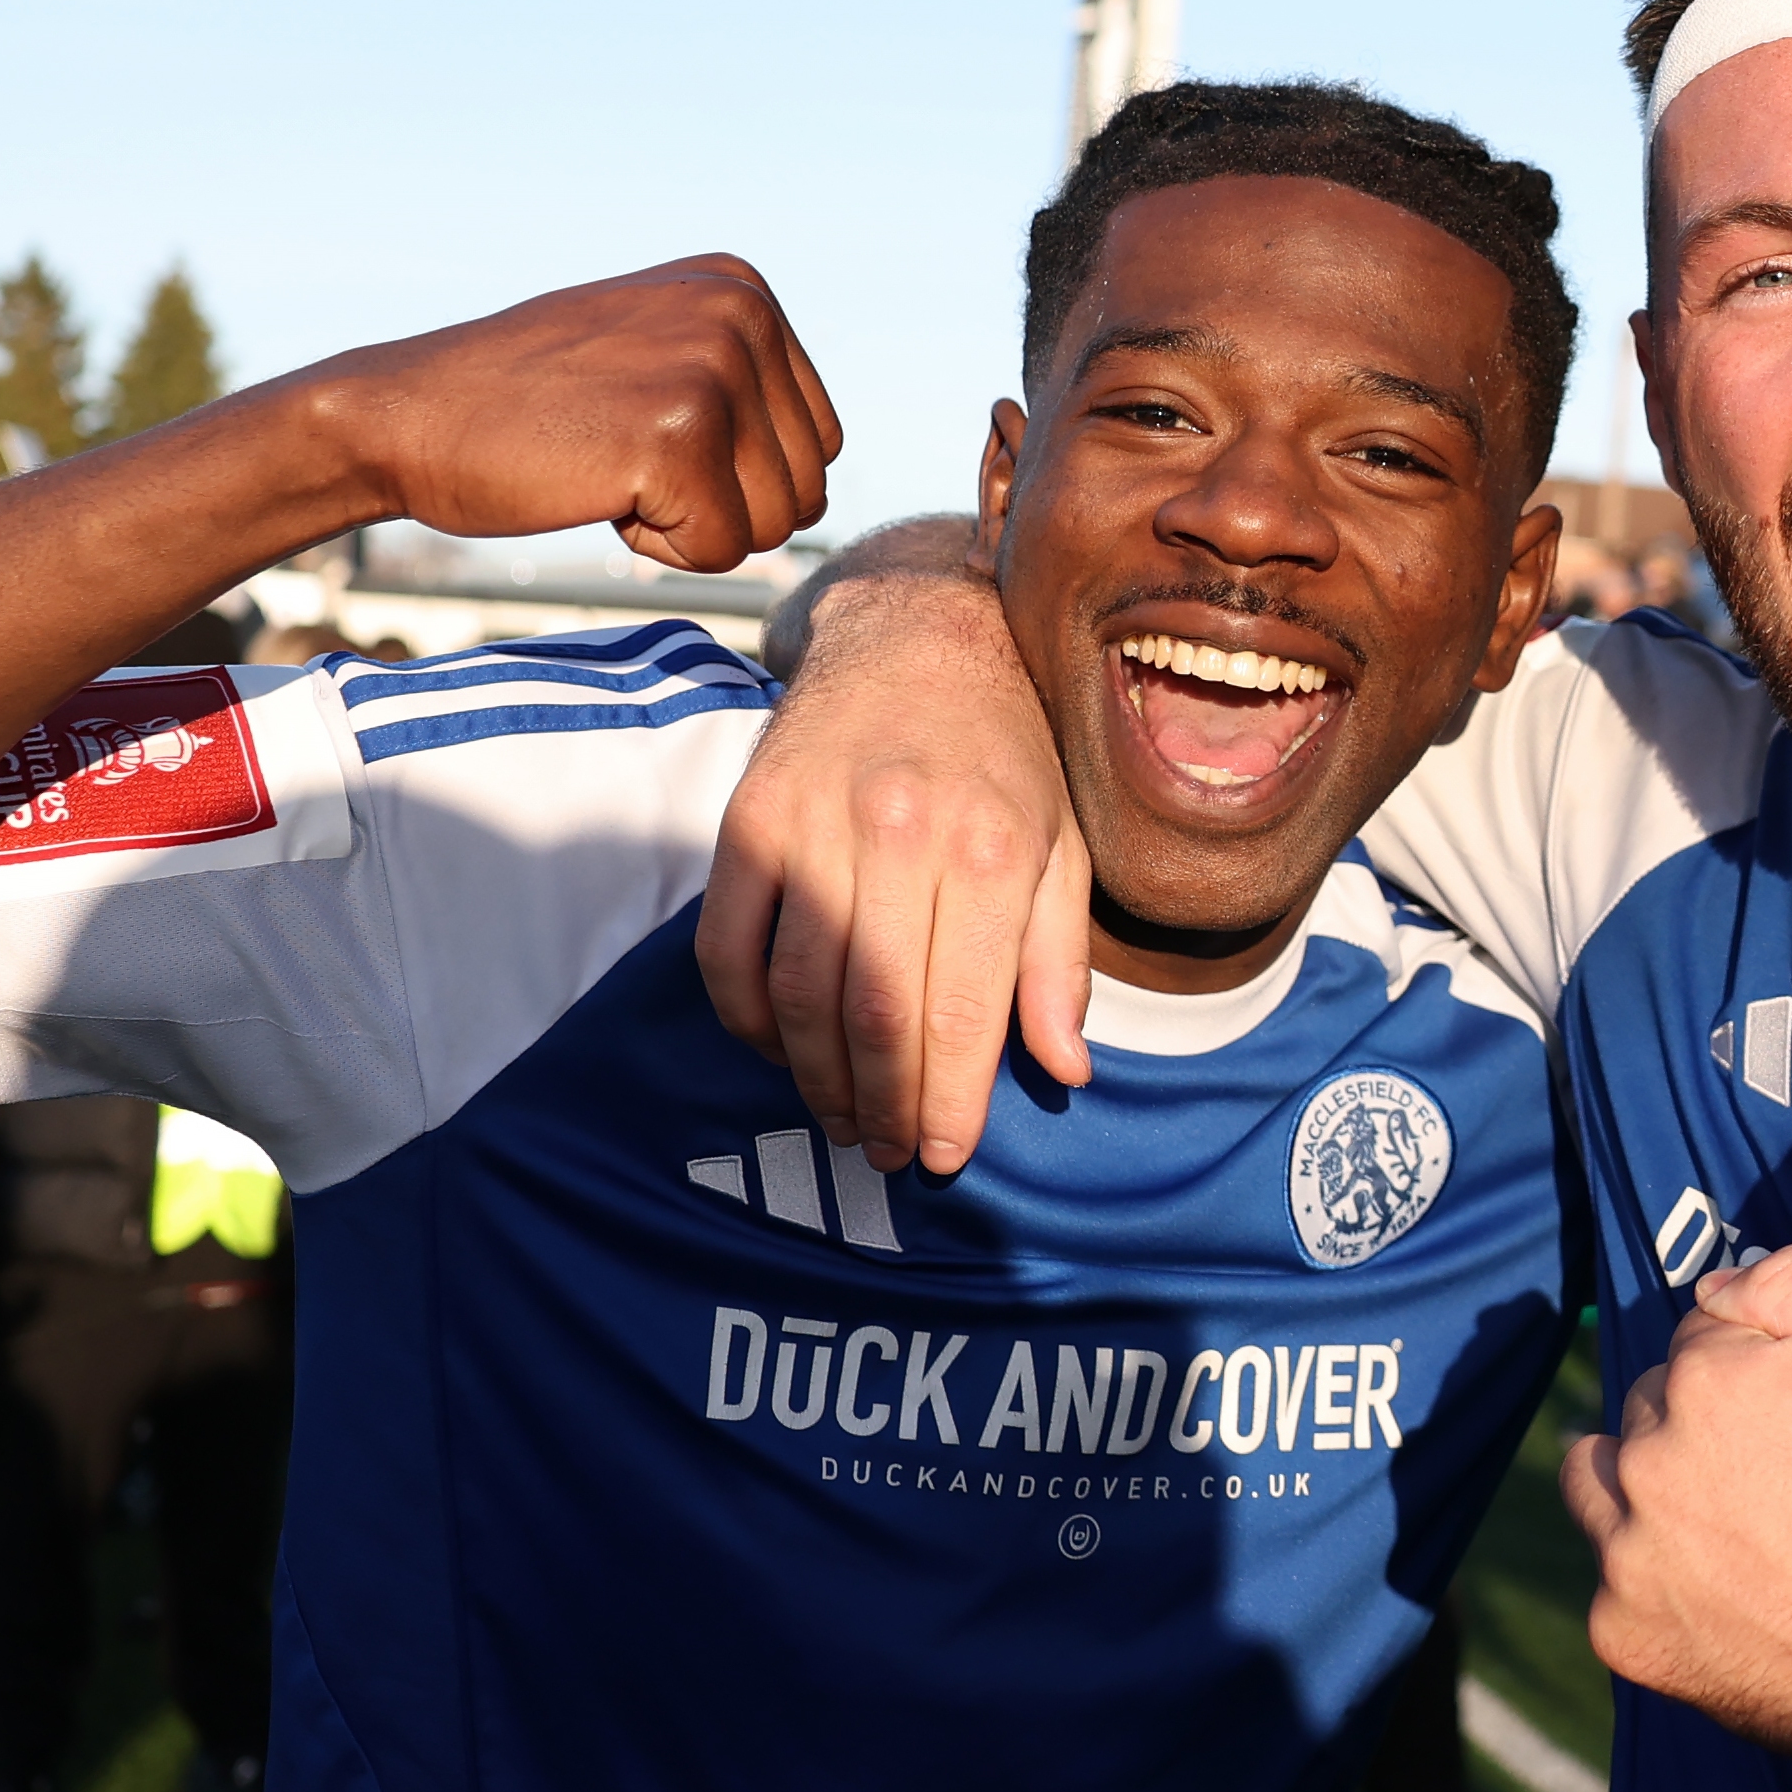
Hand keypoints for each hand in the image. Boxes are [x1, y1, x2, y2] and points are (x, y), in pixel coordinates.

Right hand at [319, 257, 841, 571]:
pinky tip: (593, 489)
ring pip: (773, 525)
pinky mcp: (678, 438)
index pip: (819, 441)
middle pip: (807, 487)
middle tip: (619, 454)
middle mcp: (740, 313)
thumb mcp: (654, 349)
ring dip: (690, 525)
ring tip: (607, 465)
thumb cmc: (528, 405)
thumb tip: (826, 464)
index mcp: (743, 287)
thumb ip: (741, 379)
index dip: (733, 472)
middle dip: (719, 504)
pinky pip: (722, 551)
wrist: (406, 416)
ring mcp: (711, 370)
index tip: (640, 429)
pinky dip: (657, 548)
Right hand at [696, 537, 1097, 1162]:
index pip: (960, 1013)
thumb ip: (1058, 962)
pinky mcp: (747, 819)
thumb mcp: (1063, 846)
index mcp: (990, 850)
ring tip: (841, 1115)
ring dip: (814, 1076)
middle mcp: (900, 836)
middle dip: (881, 1106)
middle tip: (886, 1154)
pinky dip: (746, 1018)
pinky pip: (726, 950)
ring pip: (797, 993)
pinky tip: (780, 1047)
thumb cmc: (1007, 753)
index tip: (943, 1158)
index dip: (948, 1103)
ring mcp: (814, 825)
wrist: (919, 634)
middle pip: (875, 1015)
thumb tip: (1065, 1069)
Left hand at [1562, 1247, 1791, 1769]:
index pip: (1701, 1339)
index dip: (1757, 1368)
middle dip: (1702, 1420)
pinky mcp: (1626, 1634)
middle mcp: (1651, 1460)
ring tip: (1728, 1520)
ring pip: (1605, 1480)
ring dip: (1649, 1483)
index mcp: (1710, 1379)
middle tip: (1781, 1473)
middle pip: (1652, 1406)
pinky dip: (1656, 1577)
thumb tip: (1714, 1287)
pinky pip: (1613, 1579)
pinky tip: (1723, 1591)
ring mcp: (1630, 1554)